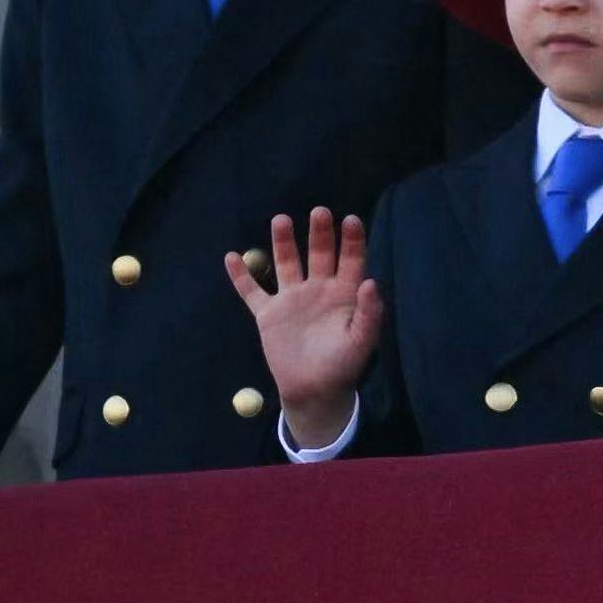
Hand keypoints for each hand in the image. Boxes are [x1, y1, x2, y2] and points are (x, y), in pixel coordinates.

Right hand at [228, 208, 382, 447]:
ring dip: (284, 243)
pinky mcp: (268, 314)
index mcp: (345, 293)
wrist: (314, 390)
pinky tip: (231, 257)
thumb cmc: (344, 365)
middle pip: (319, 254)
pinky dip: (241, 276)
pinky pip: (252, 292)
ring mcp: (292, 299)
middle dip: (320, 233)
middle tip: (319, 211)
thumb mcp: (362, 340)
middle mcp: (319, 289)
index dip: (352, 240)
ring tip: (281, 219)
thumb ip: (369, 312)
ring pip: (287, 263)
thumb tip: (371, 281)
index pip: (350, 259)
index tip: (351, 220)